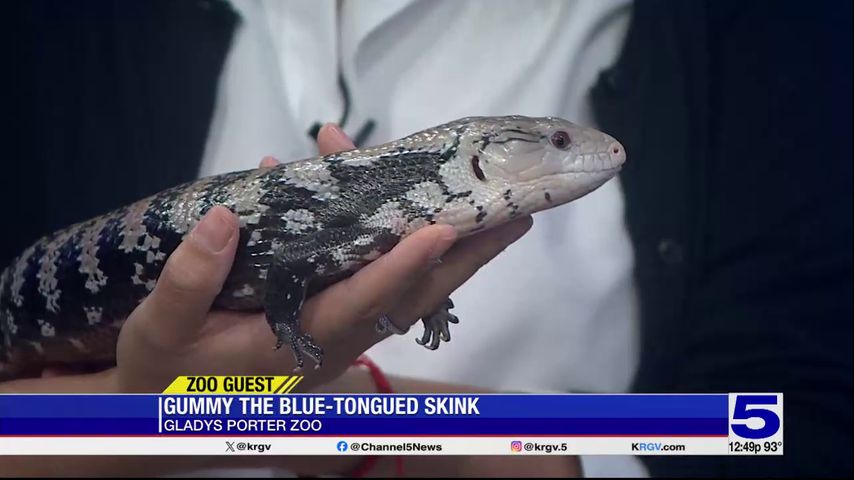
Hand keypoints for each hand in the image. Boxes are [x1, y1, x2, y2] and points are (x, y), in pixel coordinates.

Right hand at [113, 124, 532, 392]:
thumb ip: (190, 281)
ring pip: (402, 286)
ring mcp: (335, 330)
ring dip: (440, 246)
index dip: (402, 267)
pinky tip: (368, 189)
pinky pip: (374, 277)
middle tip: (509, 219)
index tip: (442, 229)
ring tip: (479, 208)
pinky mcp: (329, 316)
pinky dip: (388, 239)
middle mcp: (329, 338)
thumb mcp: (160, 331)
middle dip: (461, 258)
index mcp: (294, 345)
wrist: (164, 405)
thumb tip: (226, 217)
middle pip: (409, 296)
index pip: (361, 303)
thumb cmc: (162, 372)